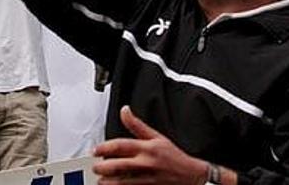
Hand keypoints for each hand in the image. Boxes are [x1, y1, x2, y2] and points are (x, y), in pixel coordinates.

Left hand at [92, 106, 212, 184]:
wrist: (192, 175)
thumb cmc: (174, 156)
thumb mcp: (157, 136)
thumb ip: (137, 125)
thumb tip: (124, 110)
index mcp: (147, 147)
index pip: (121, 145)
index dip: (105, 147)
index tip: (96, 150)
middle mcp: (146, 163)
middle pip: (119, 165)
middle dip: (103, 167)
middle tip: (96, 167)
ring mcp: (148, 178)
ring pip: (123, 181)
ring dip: (108, 182)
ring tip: (101, 180)